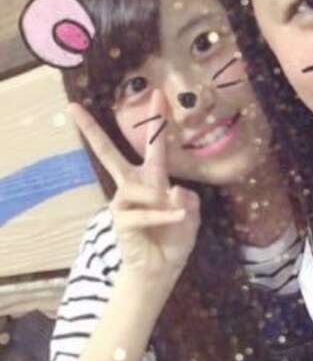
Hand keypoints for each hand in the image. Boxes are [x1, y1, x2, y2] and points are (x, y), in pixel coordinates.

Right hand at [69, 90, 200, 277]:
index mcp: (154, 178)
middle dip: (91, 131)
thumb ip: (188, 197)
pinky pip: (141, 212)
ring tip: (175, 215)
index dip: (157, 120)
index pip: (155, 145)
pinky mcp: (119, 220)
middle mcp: (135, 186)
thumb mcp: (192, 214)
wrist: (164, 266)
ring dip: (158, 201)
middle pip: (108, 154)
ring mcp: (124, 202)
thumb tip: (171, 189)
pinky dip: (161, 216)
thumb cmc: (176, 237)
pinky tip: (176, 218)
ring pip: (134, 188)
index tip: (159, 94)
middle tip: (73, 108)